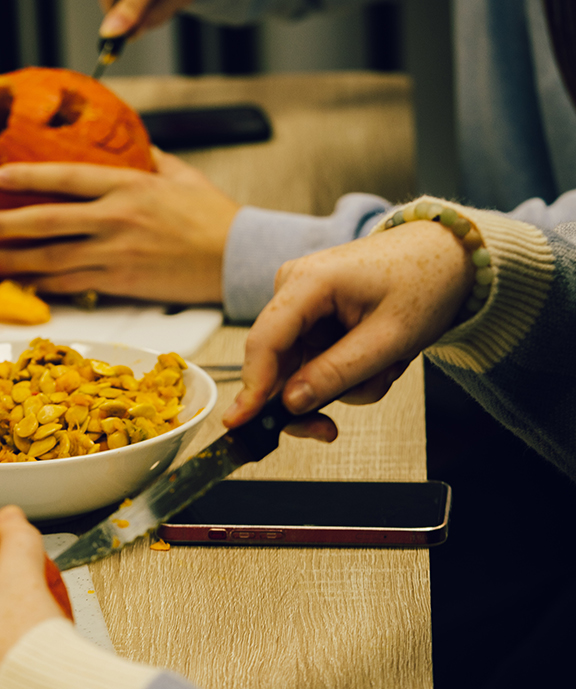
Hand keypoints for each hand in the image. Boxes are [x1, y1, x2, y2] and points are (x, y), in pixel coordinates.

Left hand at [0, 148, 238, 303]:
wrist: (235, 258)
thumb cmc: (210, 215)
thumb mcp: (178, 174)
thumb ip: (147, 156)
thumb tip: (128, 139)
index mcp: (127, 186)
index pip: (64, 178)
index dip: (25, 177)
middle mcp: (115, 220)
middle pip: (46, 223)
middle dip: (3, 225)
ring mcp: (115, 255)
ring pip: (51, 260)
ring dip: (12, 262)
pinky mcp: (120, 284)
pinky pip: (72, 285)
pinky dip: (43, 285)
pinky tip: (21, 284)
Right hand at [222, 218, 473, 434]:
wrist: (448, 257)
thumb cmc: (426, 281)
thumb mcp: (389, 338)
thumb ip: (337, 373)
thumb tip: (290, 403)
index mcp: (308, 281)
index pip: (264, 343)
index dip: (251, 388)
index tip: (241, 425)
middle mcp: (294, 288)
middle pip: (278, 364)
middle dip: (317, 393)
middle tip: (330, 431)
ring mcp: (302, 303)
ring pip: (301, 370)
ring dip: (344, 383)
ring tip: (388, 365)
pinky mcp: (314, 317)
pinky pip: (316, 362)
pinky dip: (347, 372)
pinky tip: (379, 360)